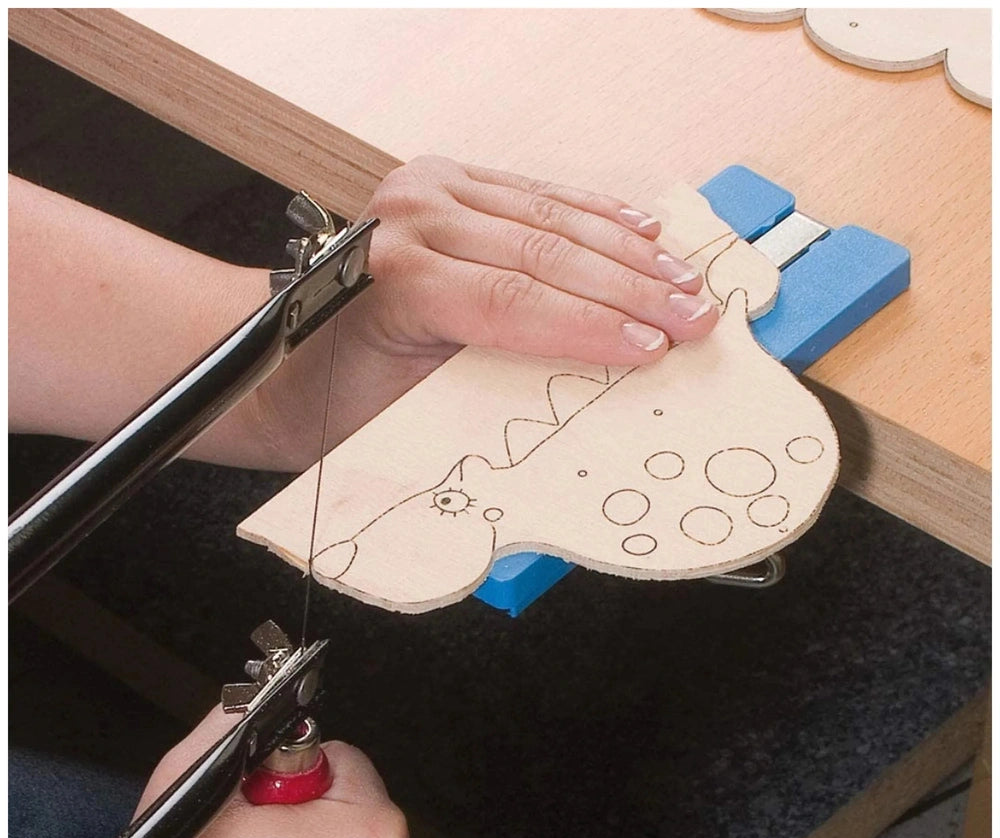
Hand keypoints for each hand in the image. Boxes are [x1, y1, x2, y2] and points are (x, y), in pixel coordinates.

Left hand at [252, 155, 718, 465]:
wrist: (280, 359)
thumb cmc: (334, 396)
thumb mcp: (407, 406)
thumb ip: (492, 386)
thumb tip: (589, 388)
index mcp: (397, 276)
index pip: (515, 300)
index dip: (594, 328)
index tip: (653, 349)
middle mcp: (412, 218)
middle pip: (546, 252)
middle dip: (631, 289)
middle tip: (692, 316)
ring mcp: (428, 190)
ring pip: (551, 215)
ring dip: (628, 250)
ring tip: (683, 279)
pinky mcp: (443, 182)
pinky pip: (535, 193)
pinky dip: (595, 213)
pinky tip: (640, 228)